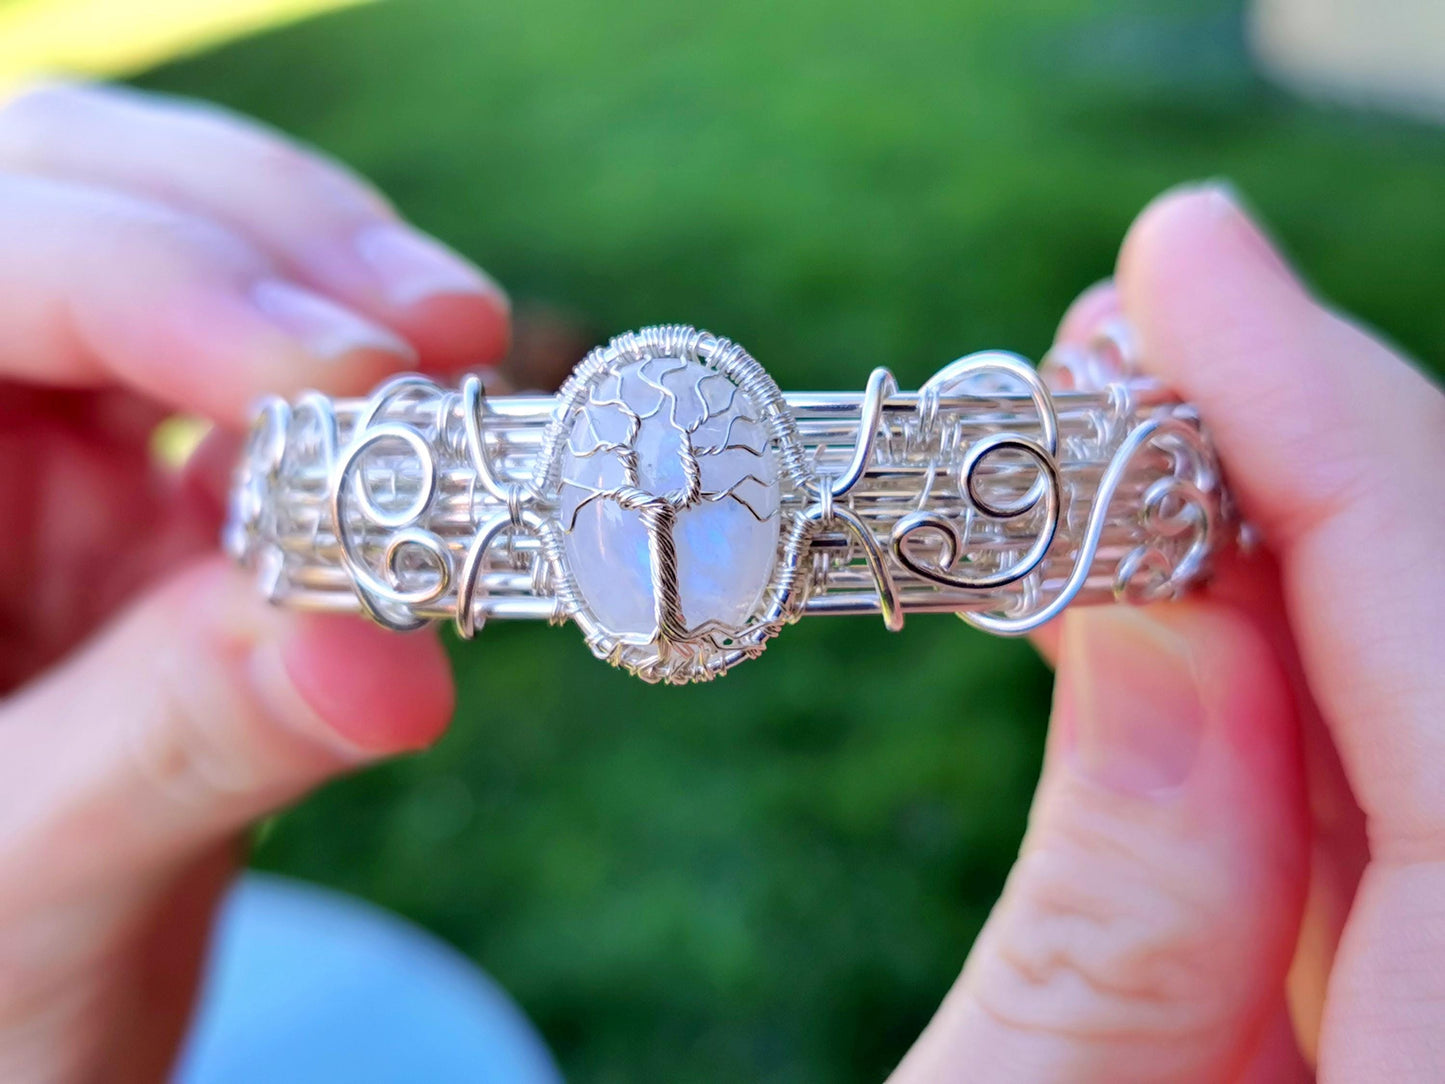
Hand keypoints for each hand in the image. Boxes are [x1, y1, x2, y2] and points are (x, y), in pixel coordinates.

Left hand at [0, 82, 507, 1080]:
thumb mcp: (24, 890)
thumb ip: (180, 750)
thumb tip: (388, 661)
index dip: (162, 289)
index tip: (352, 375)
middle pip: (79, 203)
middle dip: (272, 250)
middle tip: (447, 335)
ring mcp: (41, 437)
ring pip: (186, 254)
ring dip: (342, 299)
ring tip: (464, 374)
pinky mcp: (157, 483)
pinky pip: (274, 386)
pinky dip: (376, 402)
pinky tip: (446, 447)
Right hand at [892, 185, 1444, 1080]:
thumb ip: (1109, 924)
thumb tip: (1148, 613)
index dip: (1344, 464)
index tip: (1191, 269)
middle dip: (1310, 480)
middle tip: (1125, 339)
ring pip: (1424, 737)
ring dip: (1269, 571)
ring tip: (1097, 453)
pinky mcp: (1403, 1034)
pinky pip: (1383, 825)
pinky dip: (1269, 699)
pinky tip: (1155, 608)